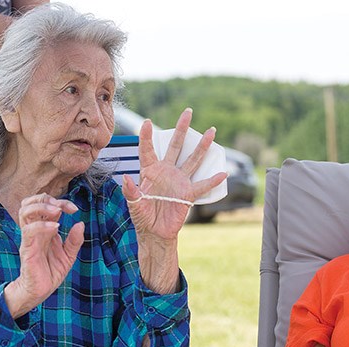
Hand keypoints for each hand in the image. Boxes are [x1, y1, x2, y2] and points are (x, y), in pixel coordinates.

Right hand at [4, 194, 83, 317]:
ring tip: (56, 212)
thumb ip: (75, 240)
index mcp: (45, 229)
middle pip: (30, 202)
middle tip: (61, 207)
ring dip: (42, 207)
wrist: (40, 291)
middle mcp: (35, 231)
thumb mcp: (69, 256)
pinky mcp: (27, 249)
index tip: (75, 209)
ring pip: (25, 211)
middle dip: (46, 199)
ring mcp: (29, 238)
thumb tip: (80, 223)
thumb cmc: (51, 272)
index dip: (61, 202)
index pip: (47, 205)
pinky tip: (55, 227)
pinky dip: (42, 225)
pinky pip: (29, 230)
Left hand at [121, 108, 226, 240]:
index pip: (147, 150)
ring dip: (202, 146)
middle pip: (175, 146)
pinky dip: (213, 180)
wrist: (155, 233)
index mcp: (149, 171)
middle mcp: (166, 172)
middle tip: (188, 112)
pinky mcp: (188, 194)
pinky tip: (223, 172)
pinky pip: (202, 185)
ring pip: (192, 159)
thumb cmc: (142, 217)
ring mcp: (179, 181)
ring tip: (211, 132)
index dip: (146, 137)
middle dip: (182, 129)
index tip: (146, 122)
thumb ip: (130, 192)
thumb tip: (125, 178)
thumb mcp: (133, 205)